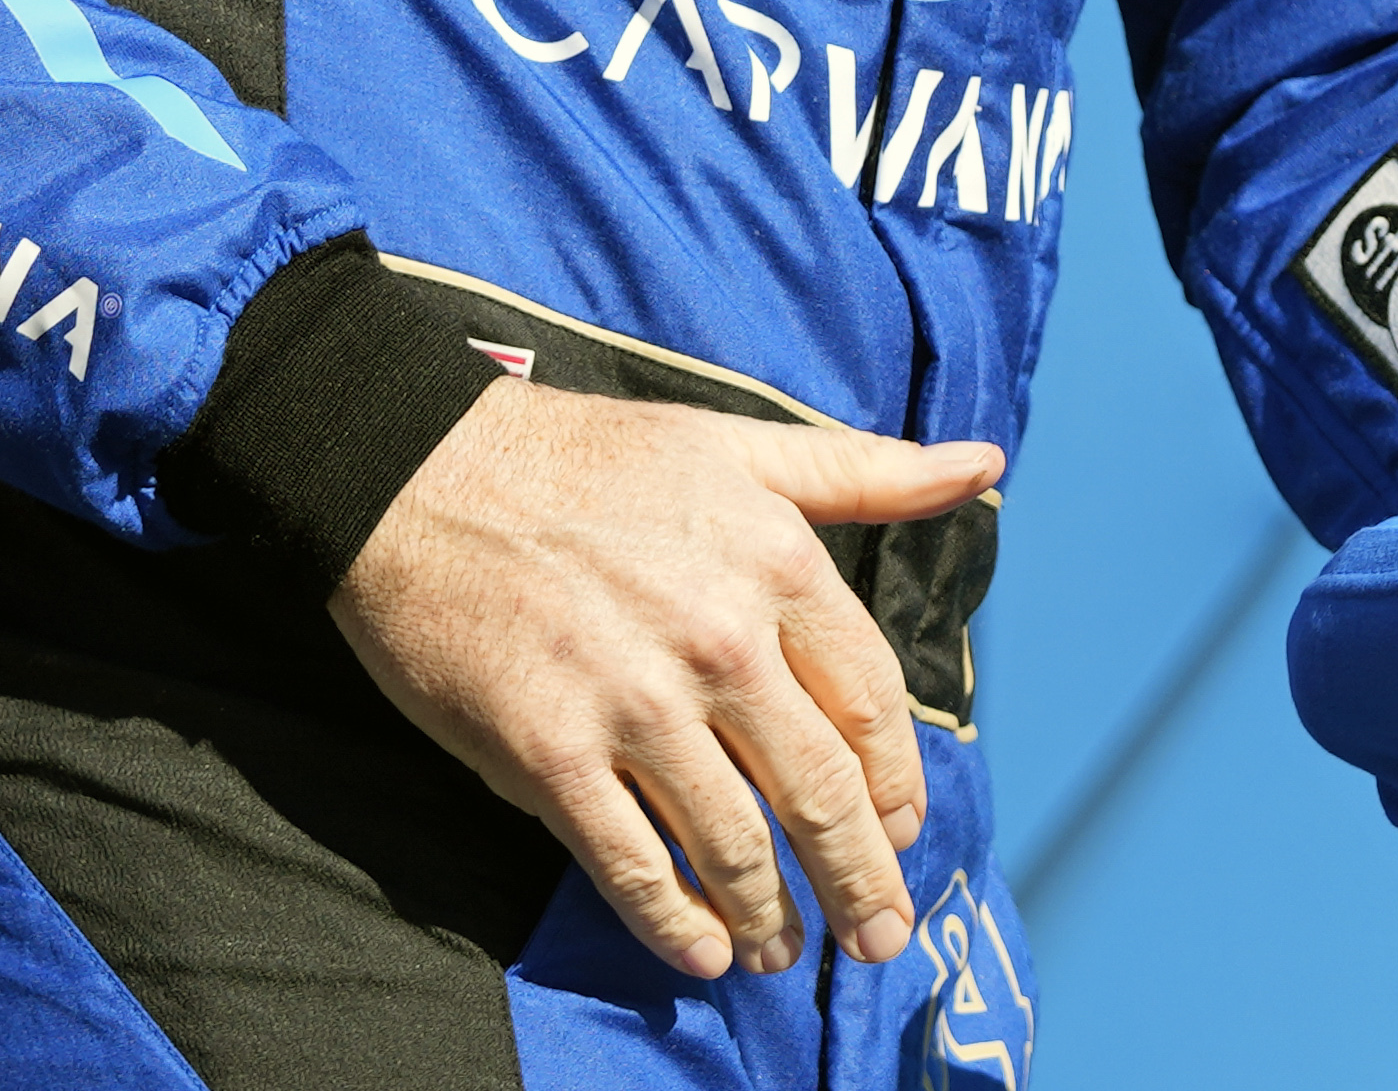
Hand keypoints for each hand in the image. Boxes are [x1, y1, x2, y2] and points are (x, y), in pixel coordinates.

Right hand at [328, 379, 1002, 981]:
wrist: (417, 472)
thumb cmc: (583, 457)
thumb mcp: (738, 445)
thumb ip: (863, 472)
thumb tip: (981, 465)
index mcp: (778, 564)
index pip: (872, 705)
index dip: (896, 784)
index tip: (904, 830)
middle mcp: (722, 642)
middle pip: (820, 791)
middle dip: (861, 877)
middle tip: (880, 936)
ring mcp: (635, 705)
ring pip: (734, 842)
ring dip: (772, 913)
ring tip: (785, 952)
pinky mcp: (549, 755)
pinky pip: (631, 863)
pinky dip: (675, 923)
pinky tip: (703, 953)